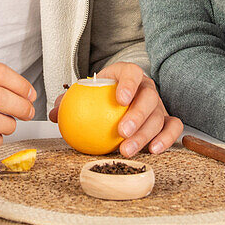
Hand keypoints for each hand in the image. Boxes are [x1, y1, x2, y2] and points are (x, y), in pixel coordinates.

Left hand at [48, 62, 183, 156]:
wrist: (118, 100)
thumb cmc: (100, 97)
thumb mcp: (85, 95)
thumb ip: (70, 103)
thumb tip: (52, 115)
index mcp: (127, 75)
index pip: (132, 73)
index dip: (128, 84)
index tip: (120, 98)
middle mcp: (147, 87)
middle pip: (149, 98)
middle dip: (137, 115)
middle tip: (121, 132)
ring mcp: (159, 104)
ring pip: (159, 116)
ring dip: (145, 134)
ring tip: (128, 149)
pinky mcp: (167, 119)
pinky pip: (172, 128)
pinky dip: (166, 138)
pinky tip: (152, 151)